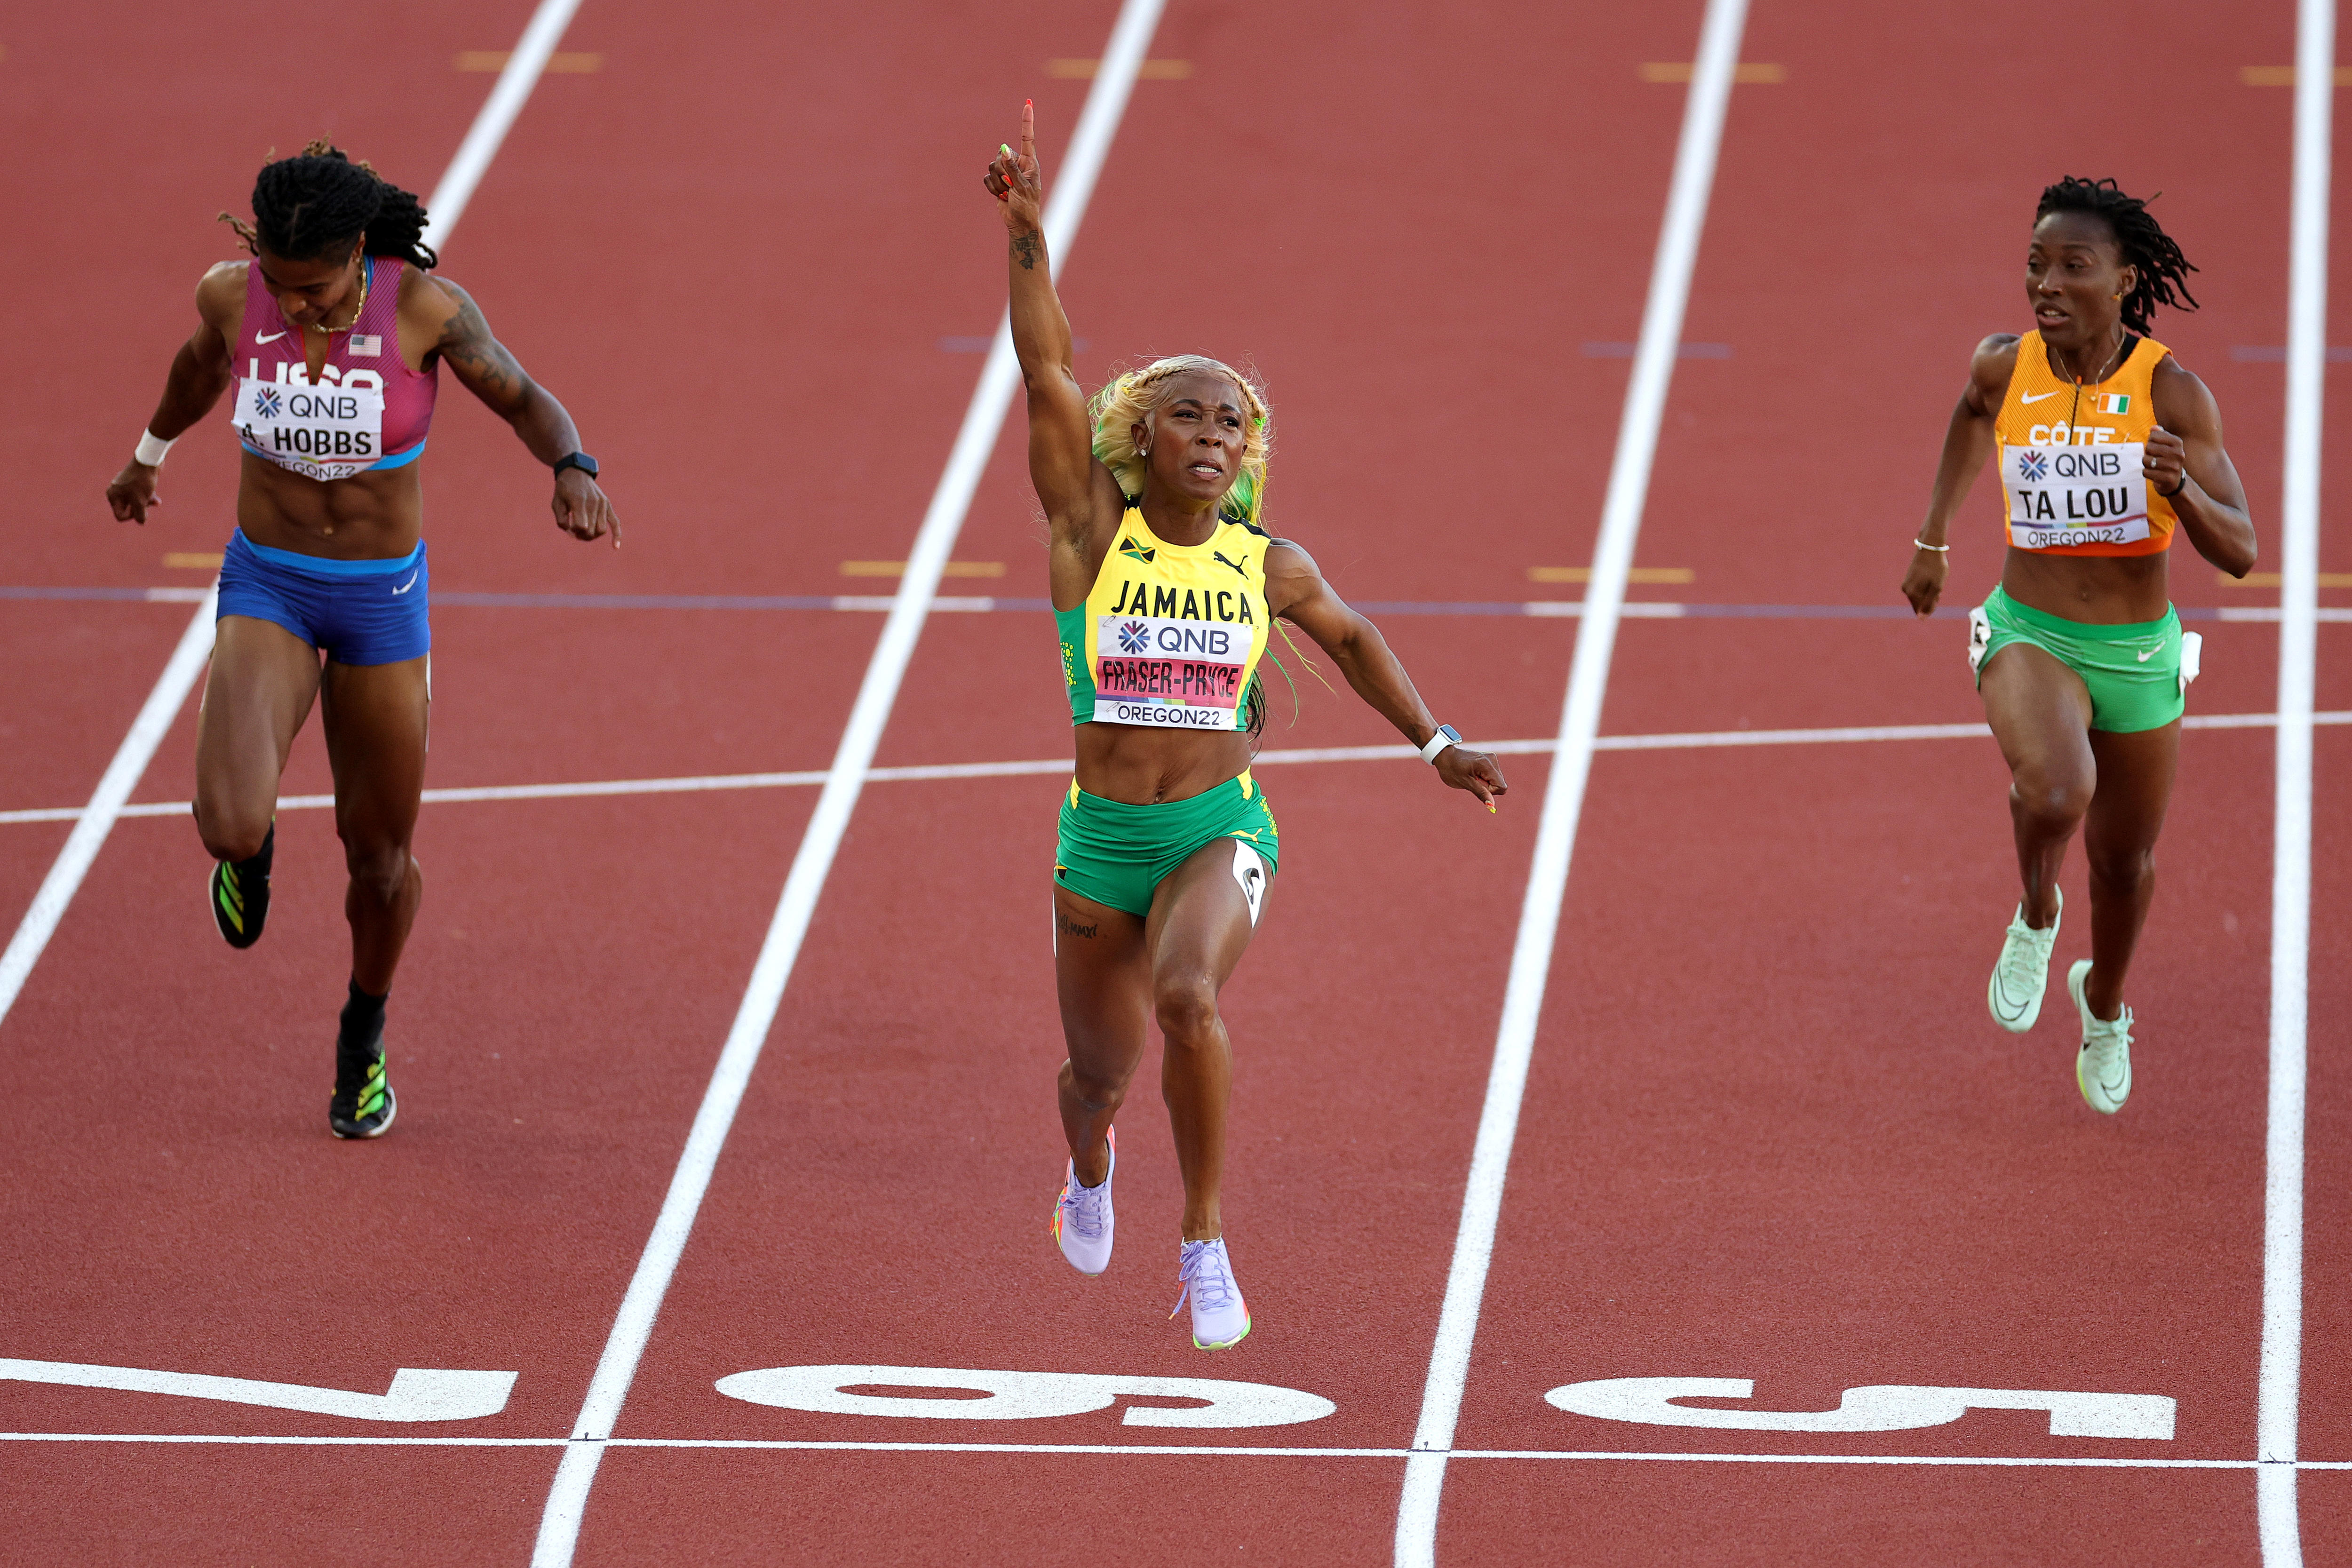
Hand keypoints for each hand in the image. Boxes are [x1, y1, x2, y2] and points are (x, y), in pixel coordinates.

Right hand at [106, 462, 159, 523]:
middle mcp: (116, 492)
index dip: (133, 516)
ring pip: (137, 503)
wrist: (149, 460)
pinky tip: (157, 499)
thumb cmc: (142, 481)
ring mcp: (125, 488)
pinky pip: (141, 496)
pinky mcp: (135, 484)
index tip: (140, 507)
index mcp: (112, 496)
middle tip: (149, 503)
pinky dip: (148, 498)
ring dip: (147, 504)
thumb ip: (139, 515)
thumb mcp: (141, 501)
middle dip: (142, 509)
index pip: (120, 516)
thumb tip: (140, 521)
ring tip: (157, 502)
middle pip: (129, 510)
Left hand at [554, 467, 619, 547]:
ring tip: (585, 533)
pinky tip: (616, 547)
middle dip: (583, 536)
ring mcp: (602, 504)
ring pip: (602, 529)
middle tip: (575, 532)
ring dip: (593, 536)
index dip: (574, 531)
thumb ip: (561, 520)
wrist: (576, 472)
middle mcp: (593, 502)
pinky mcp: (607, 505)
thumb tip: (572, 533)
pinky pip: (615, 522)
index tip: (569, 527)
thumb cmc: (564, 489)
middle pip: (592, 530)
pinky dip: (616, 535)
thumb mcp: (556, 503)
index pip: (581, 526)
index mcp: (579, 501)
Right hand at [983, 100, 1043, 233]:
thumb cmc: (1027, 206)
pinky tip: (1001, 197)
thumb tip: (1005, 150)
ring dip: (998, 183)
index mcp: (1030, 163)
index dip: (1027, 121)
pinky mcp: (997, 181)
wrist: (1019, 223)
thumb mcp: (1023, 187)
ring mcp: (1006, 172)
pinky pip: (987, 178)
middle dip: (1002, 171)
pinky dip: (992, 189)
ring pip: (992, 166)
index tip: (1028, 103)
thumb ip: (1013, 168)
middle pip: (1001, 155)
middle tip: (1011, 186)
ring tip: (1008, 194)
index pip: (1027, 137)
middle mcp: (1017, 164)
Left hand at [1436, 745, 1507, 809]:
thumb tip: (1491, 805)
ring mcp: (1492, 759)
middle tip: (1473, 781)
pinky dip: (1485, 778)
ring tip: (1473, 776)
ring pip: (1497, 780)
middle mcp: (1492, 760)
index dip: (1491, 792)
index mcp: (1487, 765)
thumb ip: (1481, 793)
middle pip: (1500, 783)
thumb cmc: (1452, 769)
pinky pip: (1493, 775)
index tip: (1477, 786)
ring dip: (1486, 783)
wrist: (1445, 756)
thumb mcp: (1465, 783)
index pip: (1501, 786)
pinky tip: (1474, 774)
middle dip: (1488, 787)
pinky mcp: (1489, 760)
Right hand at [1900, 545, 1947, 616]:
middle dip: (1931, 597)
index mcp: (1911, 594)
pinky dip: (1927, 585)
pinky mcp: (1909, 578)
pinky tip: (1931, 576)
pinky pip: (1919, 588)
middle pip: (1921, 603)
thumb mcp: (1936, 588)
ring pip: (1921, 595)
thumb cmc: (1935, 567)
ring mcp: (1906, 584)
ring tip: (1934, 578)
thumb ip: (1929, 604)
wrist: (1930, 548)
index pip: (1922, 610)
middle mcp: (1906, 590)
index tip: (1938, 593)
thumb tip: (1921, 618)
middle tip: (1937, 584)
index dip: (1933, 604)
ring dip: (1930, 591)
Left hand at [2143, 424, 2188, 498]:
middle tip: (2155, 458)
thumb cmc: (2167, 459)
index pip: (2153, 436)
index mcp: (2178, 442)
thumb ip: (2160, 435)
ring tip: (2154, 466)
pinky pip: (2146, 472)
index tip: (2156, 448)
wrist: (2174, 480)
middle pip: (2149, 448)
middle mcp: (2178, 453)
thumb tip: (2154, 428)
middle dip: (2148, 453)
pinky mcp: (2168, 478)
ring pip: (2146, 460)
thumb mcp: (2166, 445)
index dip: (2150, 442)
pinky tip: (2154, 473)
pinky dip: (2147, 473)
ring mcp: (2174, 467)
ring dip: (2146, 464)